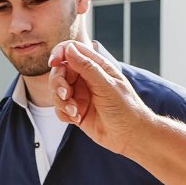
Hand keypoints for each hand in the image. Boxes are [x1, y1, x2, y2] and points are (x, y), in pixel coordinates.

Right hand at [47, 39, 155, 153]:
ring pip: (57, 91)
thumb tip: (69, 48)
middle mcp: (86, 79)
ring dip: (61, 102)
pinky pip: (60, 109)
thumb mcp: (106, 85)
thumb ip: (87, 67)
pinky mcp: (76, 111)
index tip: (54, 63)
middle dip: (58, 83)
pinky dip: (64, 113)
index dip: (60, 53)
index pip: (72, 51)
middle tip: (65, 95)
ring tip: (75, 112)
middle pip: (60, 72)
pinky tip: (77, 119)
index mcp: (96, 66)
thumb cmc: (126, 108)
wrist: (131, 136)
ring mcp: (81, 95)